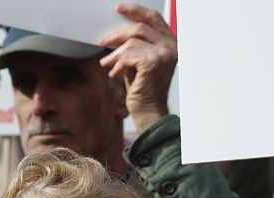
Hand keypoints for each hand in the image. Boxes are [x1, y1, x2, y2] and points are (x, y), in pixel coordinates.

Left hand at [98, 3, 176, 132]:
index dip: (136, 10)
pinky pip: (128, 54)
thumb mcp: (139, 61)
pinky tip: (114, 74)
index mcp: (170, 43)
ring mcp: (164, 53)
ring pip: (131, 42)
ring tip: (107, 64)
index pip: (153, 18)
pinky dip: (117, 63)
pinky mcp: (153, 62)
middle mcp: (171, 46)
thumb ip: (135, 45)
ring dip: (115, 53)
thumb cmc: (143, 89)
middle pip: (140, 27)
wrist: (149, 111)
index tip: (119, 9)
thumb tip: (117, 33)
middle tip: (102, 41)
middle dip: (117, 34)